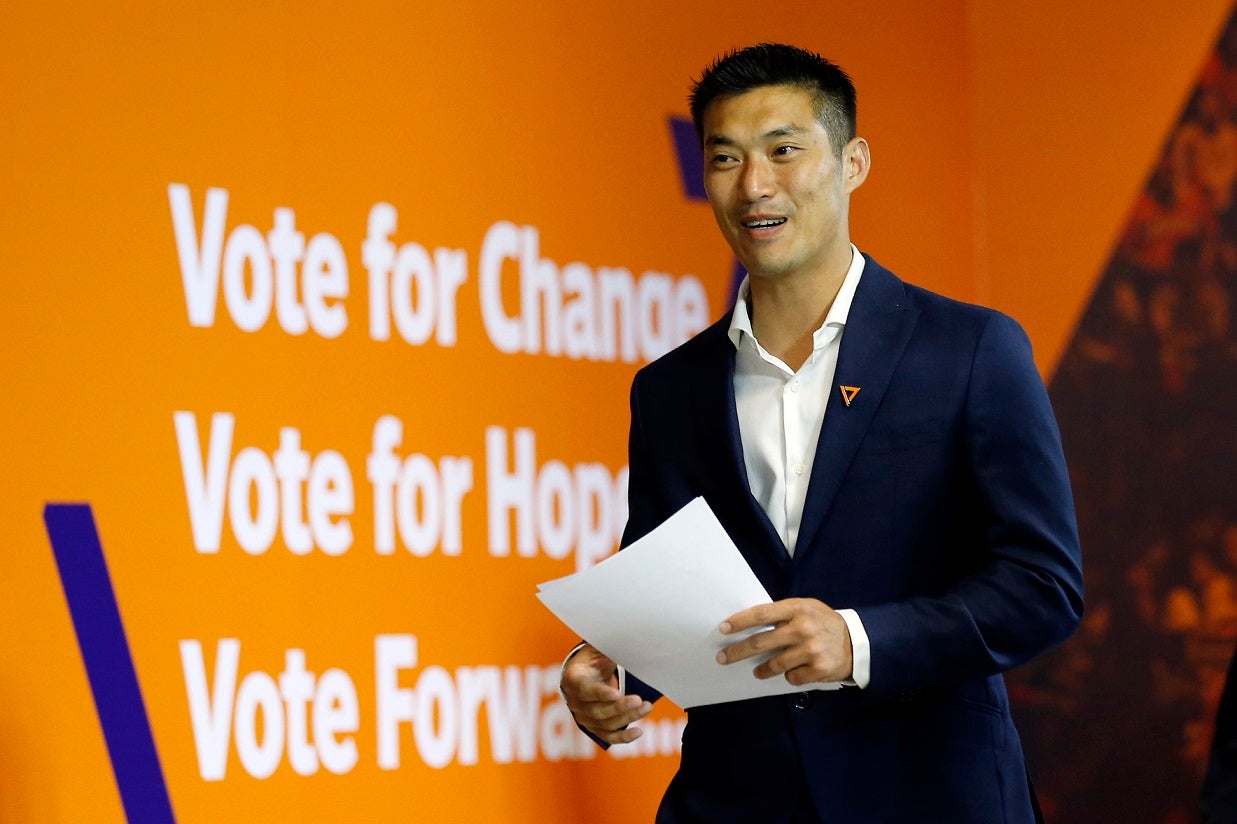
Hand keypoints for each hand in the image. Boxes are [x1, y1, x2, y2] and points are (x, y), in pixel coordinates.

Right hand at [560, 644, 651, 743]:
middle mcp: (575, 701)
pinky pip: (608, 736)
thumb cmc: (593, 658)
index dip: (600, 693)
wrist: (584, 673)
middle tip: (639, 700)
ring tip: (646, 707)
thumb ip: (607, 646)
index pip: (584, 689)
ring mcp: (583, 717)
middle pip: (597, 710)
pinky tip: (638, 732)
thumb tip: (627, 635)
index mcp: (573, 679)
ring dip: (627, 718)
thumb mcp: (597, 648)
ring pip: (605, 724)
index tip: (616, 693)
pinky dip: (623, 737)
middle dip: (620, 707)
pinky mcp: (594, 727)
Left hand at [716, 598, 852, 684]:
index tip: (723, 629)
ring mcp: (811, 650)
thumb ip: (783, 614)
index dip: (740, 621)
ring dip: (762, 670)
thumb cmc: (823, 623)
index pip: (762, 614)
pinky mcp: (818, 669)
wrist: (856, 642)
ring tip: (758, 671)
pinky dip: (788, 676)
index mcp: (797, 609)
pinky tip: (794, 670)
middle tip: (723, 658)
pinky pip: (792, 677)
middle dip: (738, 651)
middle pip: (761, 642)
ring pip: (774, 664)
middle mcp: (803, 628)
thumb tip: (750, 624)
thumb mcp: (806, 608)